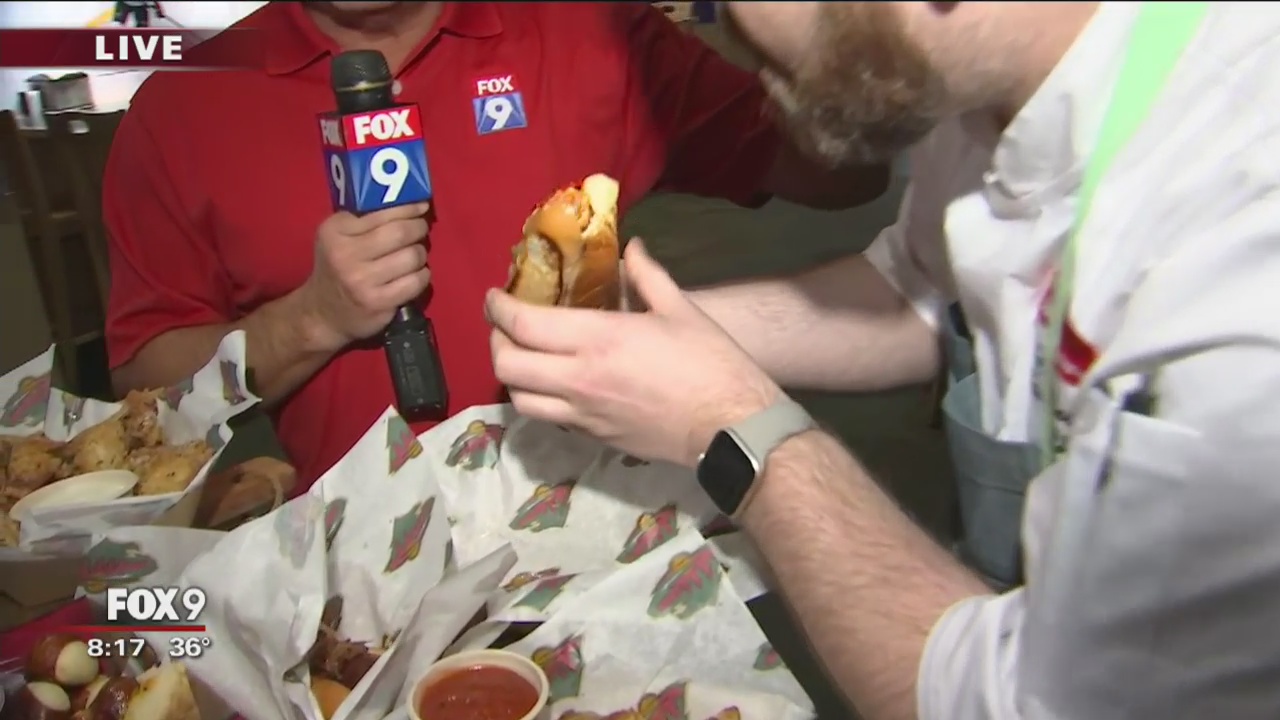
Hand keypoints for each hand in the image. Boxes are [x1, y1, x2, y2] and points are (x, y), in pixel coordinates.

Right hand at [299, 203, 431, 351]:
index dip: (409, 208)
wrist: (322, 313)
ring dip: (421, 254)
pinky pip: (415, 282)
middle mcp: (346, 254)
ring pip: (412, 257)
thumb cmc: (336, 267)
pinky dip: (422, 276)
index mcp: (335, 231)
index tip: (422, 206)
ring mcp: (362, 280)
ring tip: (414, 256)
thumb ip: (365, 219)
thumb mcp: (338, 237)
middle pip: (401, 233)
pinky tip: (414, 275)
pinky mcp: (378, 302)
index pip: (382, 213)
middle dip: (418, 229)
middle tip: (420, 230)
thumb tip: (410, 204)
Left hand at [488, 240, 780, 466]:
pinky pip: (548, 419)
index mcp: (598, 339)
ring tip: (523, 358)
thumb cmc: (709, 363)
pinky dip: (539, 400)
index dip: (499, 308)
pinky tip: (554, 385)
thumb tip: (632, 247)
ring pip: (519, 400)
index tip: (495, 296)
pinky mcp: (594, 438)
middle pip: (507, 366)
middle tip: (505, 326)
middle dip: (496, 342)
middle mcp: (579, 379)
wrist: (729, 428)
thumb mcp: (680, 309)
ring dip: (511, 377)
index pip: (524, 324)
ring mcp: (583, 414)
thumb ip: (647, 275)